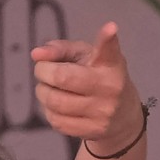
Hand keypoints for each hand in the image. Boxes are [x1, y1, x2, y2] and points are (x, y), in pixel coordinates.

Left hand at [31, 22, 145, 156]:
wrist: (123, 117)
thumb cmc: (98, 77)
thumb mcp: (85, 56)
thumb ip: (60, 49)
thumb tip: (36, 54)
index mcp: (111, 65)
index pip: (109, 51)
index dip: (108, 38)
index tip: (111, 28)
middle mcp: (110, 88)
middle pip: (62, 77)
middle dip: (43, 72)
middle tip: (43, 71)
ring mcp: (103, 113)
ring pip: (54, 101)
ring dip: (43, 92)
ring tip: (48, 88)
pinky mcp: (93, 131)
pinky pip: (56, 121)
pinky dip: (49, 111)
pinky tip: (57, 106)